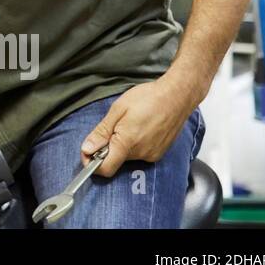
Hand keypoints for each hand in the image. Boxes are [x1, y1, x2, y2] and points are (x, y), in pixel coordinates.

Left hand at [79, 77, 199, 176]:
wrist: (177, 96)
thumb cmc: (148, 98)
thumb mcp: (118, 110)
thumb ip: (102, 132)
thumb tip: (87, 149)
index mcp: (128, 142)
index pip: (106, 168)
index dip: (92, 163)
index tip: (87, 151)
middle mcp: (141, 154)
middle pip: (115, 160)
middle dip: (107, 147)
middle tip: (112, 125)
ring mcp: (152, 155)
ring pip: (127, 156)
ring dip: (122, 144)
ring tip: (129, 123)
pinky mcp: (159, 153)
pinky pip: (140, 153)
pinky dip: (134, 144)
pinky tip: (140, 128)